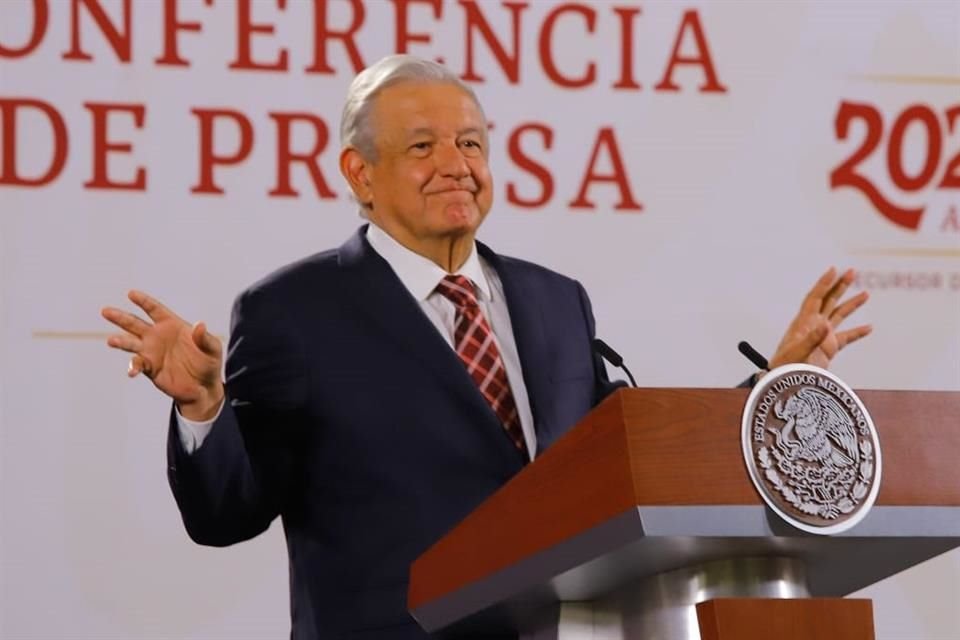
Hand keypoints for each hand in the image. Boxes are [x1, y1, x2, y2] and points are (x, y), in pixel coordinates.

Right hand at [102, 290, 223, 420]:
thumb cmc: (209, 363)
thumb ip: (204, 338)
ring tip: (111, 340)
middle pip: (135, 323)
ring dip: (121, 341)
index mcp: (172, 325)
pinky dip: (133, 367)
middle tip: (105, 311)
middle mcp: (157, 336)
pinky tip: (132, 371)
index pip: (155, 310)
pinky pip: (137, 364)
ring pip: (130, 343)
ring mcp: (151, 352)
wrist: (203, 387)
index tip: (131, 294)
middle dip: (120, 317)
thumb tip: (200, 325)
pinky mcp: (150, 368)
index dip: (143, 301)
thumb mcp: (212, 349)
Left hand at [767, 267, 871, 369]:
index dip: (824, 283)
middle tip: (852, 271)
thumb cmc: (787, 367)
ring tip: (866, 294)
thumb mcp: (799, 352)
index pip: (815, 297)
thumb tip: (826, 325)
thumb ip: (813, 339)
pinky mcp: (828, 348)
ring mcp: (822, 336)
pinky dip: (858, 332)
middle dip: (839, 286)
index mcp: (803, 322)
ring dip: (852, 305)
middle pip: (828, 300)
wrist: (785, 382)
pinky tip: (869, 328)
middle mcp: (813, 325)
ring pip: (839, 315)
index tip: (833, 270)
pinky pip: (846, 338)